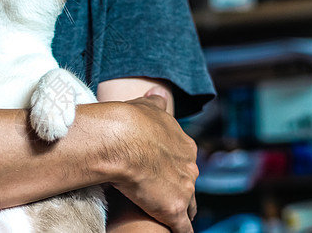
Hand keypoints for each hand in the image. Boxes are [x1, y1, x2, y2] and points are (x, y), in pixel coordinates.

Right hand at [107, 95, 197, 232]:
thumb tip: (159, 93)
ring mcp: (184, 189)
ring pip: (189, 207)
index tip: (162, 172)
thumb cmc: (131, 120)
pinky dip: (179, 232)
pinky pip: (182, 228)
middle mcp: (189, 167)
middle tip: (162, 194)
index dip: (173, 168)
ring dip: (181, 210)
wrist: (122, 139)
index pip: (184, 162)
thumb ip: (155, 103)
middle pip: (189, 184)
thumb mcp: (146, 106)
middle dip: (179, 189)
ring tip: (167, 216)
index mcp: (184, 145)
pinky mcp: (173, 209)